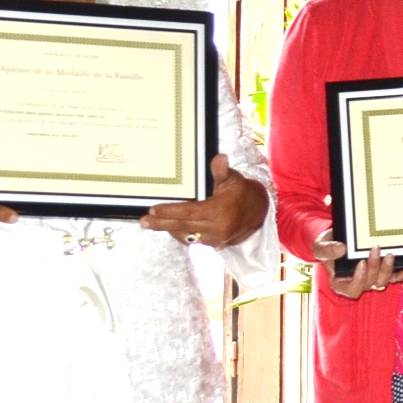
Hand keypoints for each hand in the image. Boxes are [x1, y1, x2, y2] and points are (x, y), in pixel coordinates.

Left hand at [140, 156, 269, 248]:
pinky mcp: (216, 244)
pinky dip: (181, 233)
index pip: (188, 213)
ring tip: (154, 223)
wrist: (258, 211)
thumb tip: (219, 158)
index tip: (153, 209)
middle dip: (162, 224)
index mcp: (219, 211)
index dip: (169, 211)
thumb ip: (221, 171)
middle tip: (144, 221)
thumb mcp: (232, 179)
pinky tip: (171, 227)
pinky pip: (194, 240)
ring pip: (187, 235)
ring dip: (169, 230)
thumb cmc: (241, 192)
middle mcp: (217, 228)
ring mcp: (216, 239)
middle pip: (183, 226)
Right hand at [310, 228, 402, 299]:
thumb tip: (341, 249)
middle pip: (369, 284)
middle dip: (374, 268)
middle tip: (376, 249)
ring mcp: (369, 279)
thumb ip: (327, 249)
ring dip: (387, 270)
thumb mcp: (320, 245)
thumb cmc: (327, 245)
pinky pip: (391, 278)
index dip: (359, 280)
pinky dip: (398, 276)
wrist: (337, 240)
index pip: (351, 290)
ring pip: (381, 282)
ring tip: (390, 255)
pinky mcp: (379, 273)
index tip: (361, 263)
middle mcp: (356, 283)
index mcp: (340, 282)